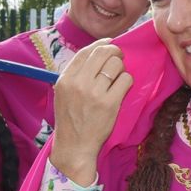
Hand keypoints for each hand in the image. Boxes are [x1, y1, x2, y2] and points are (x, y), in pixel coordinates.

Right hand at [48, 41, 133, 183]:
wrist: (75, 146)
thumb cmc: (70, 120)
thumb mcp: (62, 94)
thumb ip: (75, 74)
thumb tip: (97, 53)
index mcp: (65, 79)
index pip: (85, 52)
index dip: (101, 44)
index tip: (109, 43)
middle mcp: (78, 83)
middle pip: (103, 52)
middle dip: (115, 52)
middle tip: (119, 59)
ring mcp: (94, 93)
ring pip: (116, 64)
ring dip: (121, 69)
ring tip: (118, 79)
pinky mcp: (109, 103)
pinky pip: (126, 80)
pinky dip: (127, 82)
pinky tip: (122, 90)